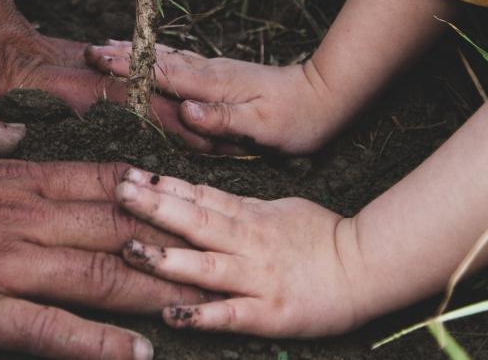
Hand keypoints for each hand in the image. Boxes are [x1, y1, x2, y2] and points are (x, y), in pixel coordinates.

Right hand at [0, 107, 206, 358]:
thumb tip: (13, 134)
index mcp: (12, 179)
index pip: (101, 183)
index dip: (152, 195)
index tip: (192, 204)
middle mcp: (20, 220)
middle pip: (116, 229)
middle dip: (173, 245)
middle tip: (222, 259)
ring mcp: (1, 265)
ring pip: (96, 276)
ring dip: (154, 292)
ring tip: (204, 307)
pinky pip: (49, 328)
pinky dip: (97, 343)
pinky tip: (137, 354)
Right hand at [86, 42, 346, 153]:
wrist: (324, 98)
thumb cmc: (294, 120)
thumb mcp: (261, 127)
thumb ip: (222, 119)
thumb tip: (187, 110)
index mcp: (213, 85)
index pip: (163, 73)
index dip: (130, 67)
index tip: (99, 58)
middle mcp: (211, 73)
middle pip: (160, 60)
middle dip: (124, 55)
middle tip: (90, 50)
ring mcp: (216, 71)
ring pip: (169, 57)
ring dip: (138, 52)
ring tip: (108, 46)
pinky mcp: (223, 75)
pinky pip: (182, 63)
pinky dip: (160, 57)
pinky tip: (152, 57)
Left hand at [111, 168, 373, 336]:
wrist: (368, 267)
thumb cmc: (324, 237)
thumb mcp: (280, 208)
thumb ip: (242, 206)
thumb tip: (206, 195)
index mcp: (250, 216)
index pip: (200, 196)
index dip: (162, 185)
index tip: (128, 173)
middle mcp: (249, 243)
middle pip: (196, 221)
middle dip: (154, 207)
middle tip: (118, 192)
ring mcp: (257, 278)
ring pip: (206, 265)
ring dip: (167, 258)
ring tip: (131, 249)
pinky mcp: (269, 313)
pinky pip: (230, 314)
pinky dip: (201, 313)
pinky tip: (172, 313)